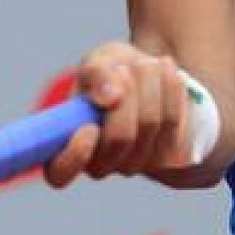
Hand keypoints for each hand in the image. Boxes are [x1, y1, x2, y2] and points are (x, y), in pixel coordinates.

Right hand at [44, 42, 193, 187]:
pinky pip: (174, 122)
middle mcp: (101, 163)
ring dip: (150, 84)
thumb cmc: (114, 72)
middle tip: (127, 68)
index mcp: (67, 145)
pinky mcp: (168, 158)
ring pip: (150, 125)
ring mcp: (136, 164)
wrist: (151, 75)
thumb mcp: (98, 61)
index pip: (60, 172)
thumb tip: (109, 97)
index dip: (74, 155)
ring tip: (147, 64)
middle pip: (119, 138)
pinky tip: (166, 73)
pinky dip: (172, 90)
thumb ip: (95, 73)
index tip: (90, 126)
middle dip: (127, 93)